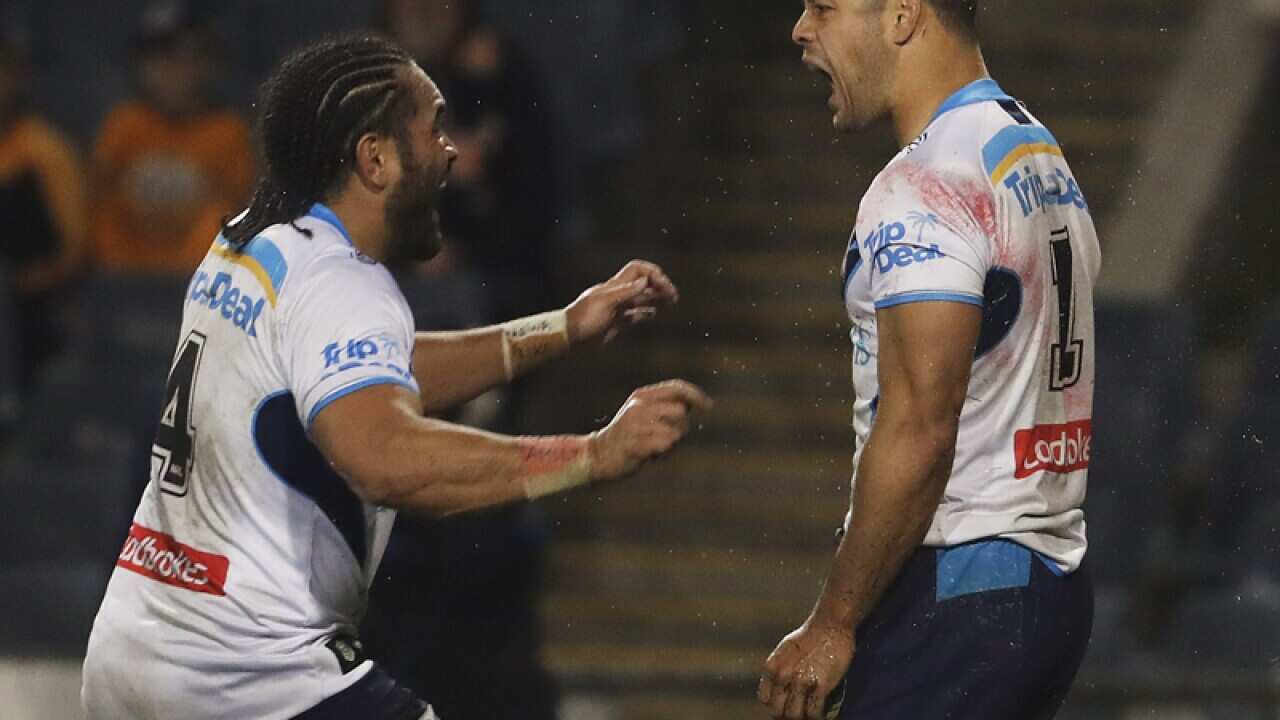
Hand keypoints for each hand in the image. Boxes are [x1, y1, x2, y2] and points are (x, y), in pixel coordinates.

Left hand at [566, 260, 678, 344]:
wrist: (568, 337)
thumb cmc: (583, 318)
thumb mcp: (605, 303)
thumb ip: (625, 292)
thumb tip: (645, 281)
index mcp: (615, 286)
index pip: (637, 270)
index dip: (652, 273)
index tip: (663, 285)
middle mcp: (618, 295)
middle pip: (643, 283)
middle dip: (659, 285)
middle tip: (673, 295)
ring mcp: (617, 309)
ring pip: (641, 299)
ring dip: (656, 297)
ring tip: (671, 301)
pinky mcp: (616, 323)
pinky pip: (634, 315)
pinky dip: (646, 313)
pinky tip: (653, 314)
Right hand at [589, 380, 710, 479]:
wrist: (598, 455)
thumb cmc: (627, 437)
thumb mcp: (642, 413)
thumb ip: (664, 406)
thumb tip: (694, 402)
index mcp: (641, 397)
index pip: (676, 387)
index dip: (696, 394)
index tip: (709, 405)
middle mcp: (639, 407)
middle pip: (681, 411)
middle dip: (681, 428)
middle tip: (666, 437)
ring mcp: (636, 425)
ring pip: (675, 432)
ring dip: (671, 443)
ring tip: (655, 446)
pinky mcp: (636, 443)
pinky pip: (665, 447)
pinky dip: (663, 454)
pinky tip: (650, 455)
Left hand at [759, 617, 854, 719]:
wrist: (830, 625)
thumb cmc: (809, 635)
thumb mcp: (784, 650)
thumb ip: (779, 670)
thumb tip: (778, 689)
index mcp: (771, 667)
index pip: (764, 699)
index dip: (774, 706)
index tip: (783, 707)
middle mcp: (782, 676)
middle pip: (777, 711)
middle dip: (785, 716)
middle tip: (796, 714)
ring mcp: (801, 682)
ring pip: (794, 716)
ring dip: (801, 718)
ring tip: (807, 715)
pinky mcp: (820, 686)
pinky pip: (814, 712)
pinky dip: (816, 717)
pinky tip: (820, 714)